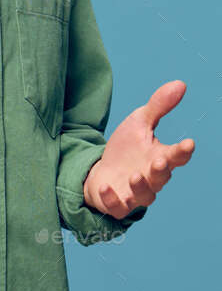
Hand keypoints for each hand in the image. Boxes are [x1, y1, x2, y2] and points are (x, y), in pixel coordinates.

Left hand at [82, 79, 194, 218]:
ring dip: (140, 187)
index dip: (183, 151)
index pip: (176, 156)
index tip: (189, 143)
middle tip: (159, 161)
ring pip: (144, 196)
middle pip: (161, 178)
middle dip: (161, 170)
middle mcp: (151, 178)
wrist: (102, 171)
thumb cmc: (126, 148)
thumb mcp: (139, 122)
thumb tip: (181, 84)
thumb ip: (158, 106)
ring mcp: (135, 193)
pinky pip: (117, 207)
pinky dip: (111, 198)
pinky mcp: (117, 204)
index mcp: (160, 157)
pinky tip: (106, 187)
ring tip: (133, 176)